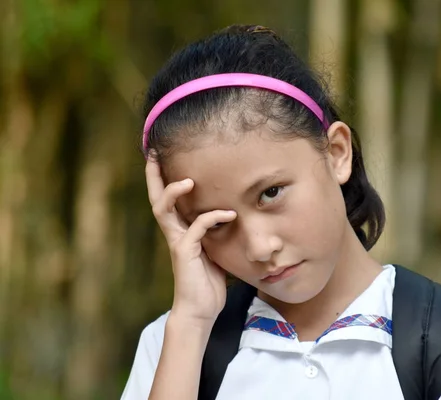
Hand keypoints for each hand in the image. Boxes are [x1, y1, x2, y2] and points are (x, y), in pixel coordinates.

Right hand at [146, 156, 236, 322]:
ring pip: (164, 210)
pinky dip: (212, 217)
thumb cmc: (207, 284)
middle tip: (154, 154)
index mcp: (180, 232)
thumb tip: (232, 216)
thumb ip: (215, 235)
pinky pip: (196, 228)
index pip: (167, 201)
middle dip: (154, 176)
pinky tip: (229, 214)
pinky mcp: (185, 253)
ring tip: (188, 180)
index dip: (162, 179)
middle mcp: (174, 234)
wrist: (201, 311)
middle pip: (156, 199)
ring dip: (174, 192)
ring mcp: (177, 242)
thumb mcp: (213, 253)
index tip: (161, 157)